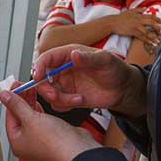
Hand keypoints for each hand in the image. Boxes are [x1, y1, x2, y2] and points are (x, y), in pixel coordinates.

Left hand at [1, 89, 100, 160]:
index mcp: (16, 142)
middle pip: (19, 116)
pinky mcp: (50, 135)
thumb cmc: (54, 141)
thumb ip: (16, 105)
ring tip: (30, 88)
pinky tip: (39, 100)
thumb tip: (3, 96)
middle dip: (21, 99)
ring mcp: (39, 139)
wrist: (77, 149)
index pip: (9, 116)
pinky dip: (39, 109)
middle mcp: (26, 143)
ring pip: (30, 117)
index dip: (11, 99)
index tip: (13, 86)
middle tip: (22, 85)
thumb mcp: (30, 119)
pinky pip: (41, 119)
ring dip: (30, 102)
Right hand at [32, 45, 146, 116]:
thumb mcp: (105, 60)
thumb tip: (74, 54)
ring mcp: (65, 84)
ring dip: (60, 99)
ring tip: (78, 99)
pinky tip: (80, 101)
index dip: (38, 67)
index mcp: (68, 55)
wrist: (123, 89)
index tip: (37, 77)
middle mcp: (63, 70)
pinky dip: (64, 106)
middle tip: (56, 95)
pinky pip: (57, 104)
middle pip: (42, 79)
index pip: (46, 58)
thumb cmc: (115, 69)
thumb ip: (88, 58)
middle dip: (46, 89)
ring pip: (49, 93)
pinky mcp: (68, 97)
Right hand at [112, 9, 160, 44]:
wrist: (113, 22)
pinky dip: (147, 40)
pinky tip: (151, 43)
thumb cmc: (121, 17)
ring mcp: (136, 26)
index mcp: (139, 15)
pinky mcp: (133, 32)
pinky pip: (142, 37)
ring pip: (147, 32)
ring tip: (158, 41)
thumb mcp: (130, 11)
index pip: (150, 16)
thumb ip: (139, 10)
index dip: (157, 19)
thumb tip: (145, 8)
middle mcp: (139, 20)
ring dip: (153, 37)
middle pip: (151, 23)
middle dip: (158, 28)